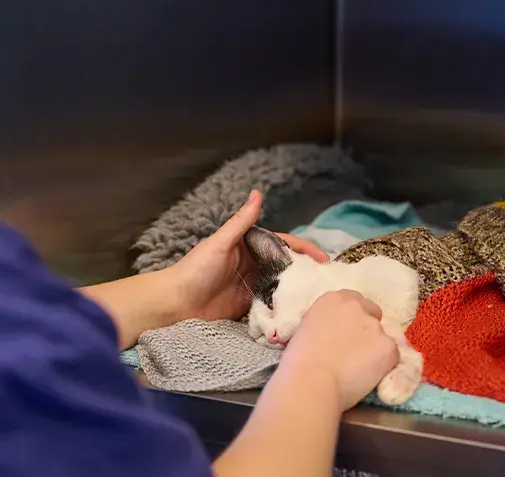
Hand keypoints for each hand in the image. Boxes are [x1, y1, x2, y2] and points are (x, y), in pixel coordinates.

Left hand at [168, 189, 328, 322]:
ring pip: (281, 285)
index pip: (282, 243)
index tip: (323, 258)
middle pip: (285, 265)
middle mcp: (252, 265)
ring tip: (321, 296)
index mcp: (247, 246)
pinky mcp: (248, 306)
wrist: (176, 303)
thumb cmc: (195, 269)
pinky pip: (271, 305)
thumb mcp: (220, 243)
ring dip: (298, 289)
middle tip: (328, 280)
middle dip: (306, 271)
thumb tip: (257, 193)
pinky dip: (284, 306)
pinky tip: (300, 310)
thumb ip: (241, 222)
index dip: (303, 249)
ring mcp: (251, 286)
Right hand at [280, 290, 398, 410]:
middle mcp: (357, 306)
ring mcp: (375, 327)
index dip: (351, 318)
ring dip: (374, 349)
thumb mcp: (306, 328)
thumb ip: (324, 323)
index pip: (353, 300)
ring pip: (382, 337)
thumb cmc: (298, 359)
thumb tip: (331, 334)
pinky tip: (365, 376)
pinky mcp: (389, 348)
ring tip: (357, 368)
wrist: (311, 380)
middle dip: (367, 329)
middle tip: (354, 350)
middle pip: (372, 313)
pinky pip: (391, 356)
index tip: (345, 332)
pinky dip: (383, 366)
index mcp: (333, 299)